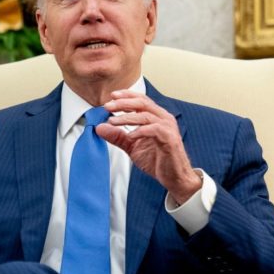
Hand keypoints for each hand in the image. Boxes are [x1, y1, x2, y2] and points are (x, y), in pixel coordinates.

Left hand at [95, 90, 201, 204]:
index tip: (111, 96)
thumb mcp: (132, 146)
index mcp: (156, 116)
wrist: (174, 177)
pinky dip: (140, 131)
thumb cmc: (158, 160)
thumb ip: (117, 136)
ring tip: (113, 121)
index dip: (127, 96)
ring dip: (127, 117)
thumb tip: (100, 127)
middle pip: (142, 103)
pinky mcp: (170, 139)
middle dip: (123, 103)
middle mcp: (163, 118)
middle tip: (108, 106)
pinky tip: (130, 135)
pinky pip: (154, 130)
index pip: (141, 99)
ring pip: (146, 115)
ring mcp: (168, 127)